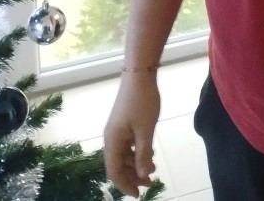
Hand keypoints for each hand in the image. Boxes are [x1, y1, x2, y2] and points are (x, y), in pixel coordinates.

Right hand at [104, 75, 160, 197]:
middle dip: (132, 176)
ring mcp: (117, 129)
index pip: (114, 171)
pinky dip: (137, 151)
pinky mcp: (123, 122)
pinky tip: (150, 152)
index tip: (138, 194)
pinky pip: (128, 144)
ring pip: (124, 154)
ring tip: (153, 169)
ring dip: (136, 164)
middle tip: (149, 183)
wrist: (139, 74)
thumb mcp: (146, 130)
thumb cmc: (142, 102)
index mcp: (112, 141)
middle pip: (118, 164)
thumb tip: (142, 175)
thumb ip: (143, 154)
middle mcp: (111, 137)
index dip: (124, 184)